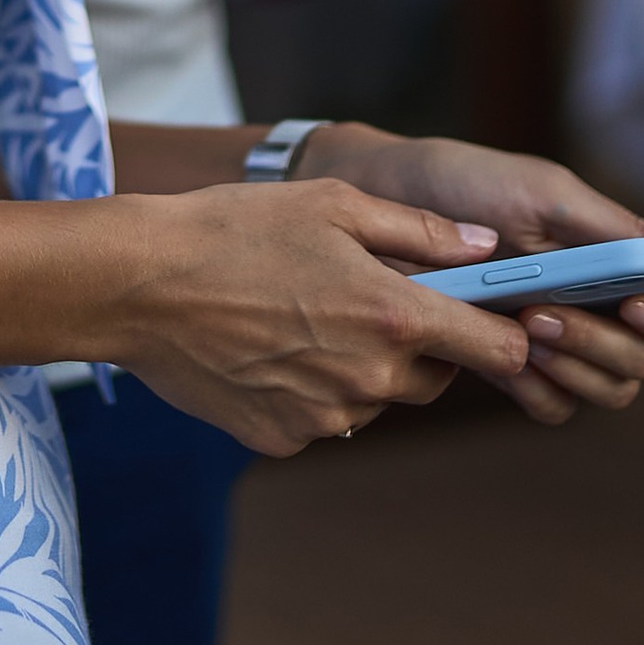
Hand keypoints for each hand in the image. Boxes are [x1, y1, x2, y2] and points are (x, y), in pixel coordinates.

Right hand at [112, 182, 532, 456]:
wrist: (138, 285)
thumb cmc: (236, 228)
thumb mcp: (334, 205)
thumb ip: (421, 232)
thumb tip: (486, 248)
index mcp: (395, 317)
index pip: (499, 351)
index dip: (505, 333)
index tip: (492, 316)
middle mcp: (371, 380)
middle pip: (437, 379)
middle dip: (421, 344)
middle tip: (369, 298)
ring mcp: (327, 417)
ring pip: (378, 399)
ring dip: (364, 368)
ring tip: (304, 315)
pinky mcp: (285, 438)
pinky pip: (325, 418)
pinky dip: (312, 389)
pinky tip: (269, 347)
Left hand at [299, 125, 643, 427]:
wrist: (384, 203)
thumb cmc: (469, 185)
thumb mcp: (546, 197)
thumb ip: (623, 231)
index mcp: (621, 262)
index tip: (635, 306)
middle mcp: (601, 307)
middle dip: (601, 343)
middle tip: (540, 315)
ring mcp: (561, 342)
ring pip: (610, 390)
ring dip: (574, 367)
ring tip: (520, 327)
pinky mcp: (515, 368)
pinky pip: (555, 407)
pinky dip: (540, 389)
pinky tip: (506, 357)